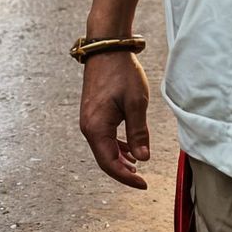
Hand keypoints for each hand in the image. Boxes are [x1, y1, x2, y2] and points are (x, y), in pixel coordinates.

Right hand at [79, 51, 151, 189]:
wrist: (107, 46)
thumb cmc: (122, 72)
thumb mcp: (136, 103)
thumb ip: (138, 133)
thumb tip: (143, 158)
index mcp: (96, 128)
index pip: (110, 164)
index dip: (126, 178)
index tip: (143, 184)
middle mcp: (88, 127)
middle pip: (105, 159)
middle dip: (123, 171)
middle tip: (142, 180)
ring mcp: (89, 119)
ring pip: (104, 148)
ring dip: (120, 159)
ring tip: (137, 166)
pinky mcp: (93, 112)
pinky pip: (103, 137)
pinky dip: (116, 146)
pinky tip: (128, 148)